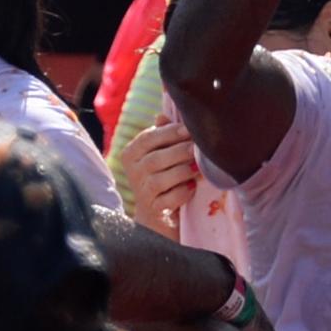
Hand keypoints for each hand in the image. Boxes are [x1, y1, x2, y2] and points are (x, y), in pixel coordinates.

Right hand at [119, 115, 200, 238]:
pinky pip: (168, 199)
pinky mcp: (153, 211)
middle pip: (155, 159)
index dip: (169, 133)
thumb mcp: (163, 153)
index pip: (147, 139)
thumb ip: (164, 134)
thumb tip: (163, 116)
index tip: (190, 130)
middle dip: (179, 152)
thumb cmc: (164, 176)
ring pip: (160, 180)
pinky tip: (192, 188)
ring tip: (198, 168)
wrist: (159, 214)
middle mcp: (133, 173)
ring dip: (182, 172)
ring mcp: (142, 193)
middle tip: (198, 149)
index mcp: (132, 153)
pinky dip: (182, 193)